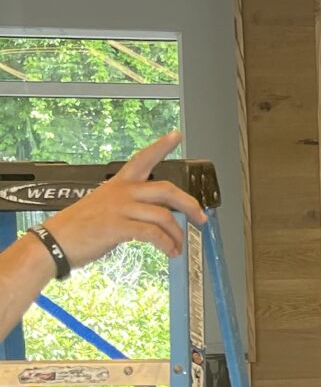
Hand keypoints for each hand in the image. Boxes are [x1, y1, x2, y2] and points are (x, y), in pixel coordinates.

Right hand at [46, 130, 204, 267]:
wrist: (54, 242)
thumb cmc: (77, 227)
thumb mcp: (103, 206)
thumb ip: (129, 206)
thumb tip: (155, 216)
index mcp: (118, 184)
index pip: (142, 158)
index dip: (161, 146)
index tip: (176, 135)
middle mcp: (121, 192)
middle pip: (166, 189)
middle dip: (188, 203)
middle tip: (200, 217)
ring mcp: (120, 209)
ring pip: (163, 215)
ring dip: (177, 233)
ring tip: (178, 246)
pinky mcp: (118, 227)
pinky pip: (153, 233)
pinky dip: (166, 244)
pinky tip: (169, 251)